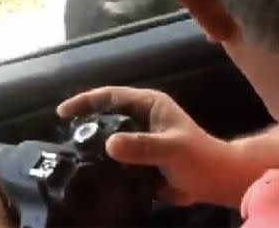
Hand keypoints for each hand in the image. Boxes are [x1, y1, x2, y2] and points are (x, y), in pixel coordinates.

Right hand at [57, 86, 237, 206]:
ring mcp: (138, 138)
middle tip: (63, 137)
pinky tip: (88, 171)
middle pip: (104, 115)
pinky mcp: (138, 157)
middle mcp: (140, 117)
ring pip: (107, 136)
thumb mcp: (172, 149)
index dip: (85, 100)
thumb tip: (109, 144)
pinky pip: (114, 156)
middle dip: (84, 122)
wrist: (216, 181)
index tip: (62, 112)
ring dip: (90, 144)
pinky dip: (100, 161)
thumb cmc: (199, 159)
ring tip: (70, 155)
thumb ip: (143, 146)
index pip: (110, 96)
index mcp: (148, 104)